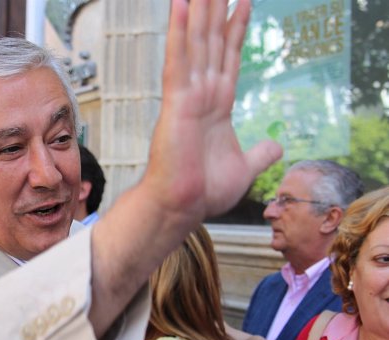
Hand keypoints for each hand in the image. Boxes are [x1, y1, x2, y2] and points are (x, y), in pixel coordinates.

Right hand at [146, 0, 281, 225]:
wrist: (183, 205)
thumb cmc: (204, 191)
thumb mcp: (245, 168)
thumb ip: (261, 153)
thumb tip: (276, 145)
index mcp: (217, 105)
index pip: (228, 57)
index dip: (236, 29)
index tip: (242, 1)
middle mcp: (202, 94)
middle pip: (212, 41)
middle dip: (216, 8)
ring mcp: (188, 95)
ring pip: (196, 41)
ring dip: (200, 9)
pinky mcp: (176, 102)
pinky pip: (179, 60)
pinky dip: (179, 32)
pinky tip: (182, 5)